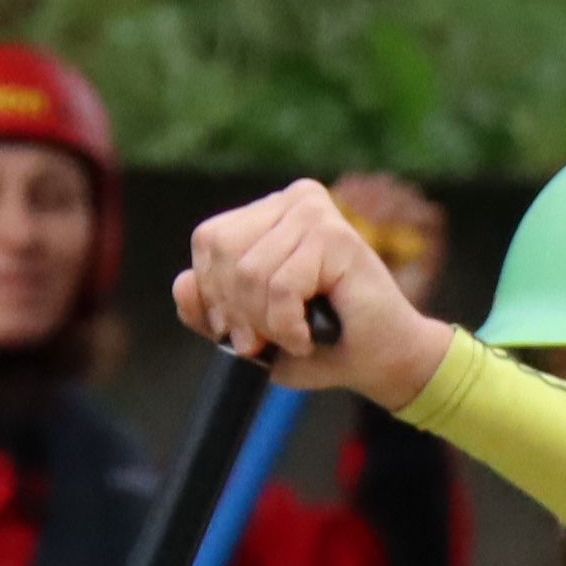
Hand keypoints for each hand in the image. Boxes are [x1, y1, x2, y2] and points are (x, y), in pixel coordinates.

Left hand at [174, 180, 444, 410]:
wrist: (381, 363)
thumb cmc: (320, 345)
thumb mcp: (248, 331)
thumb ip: (210, 308)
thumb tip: (183, 283)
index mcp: (270, 212)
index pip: (209, 240)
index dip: (213, 292)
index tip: (238, 331)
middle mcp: (294, 201)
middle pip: (224, 251)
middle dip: (237, 310)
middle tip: (265, 340)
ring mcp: (316, 213)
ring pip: (250, 272)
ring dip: (266, 324)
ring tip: (294, 338)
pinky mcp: (336, 236)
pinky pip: (280, 286)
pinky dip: (286, 327)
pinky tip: (308, 336)